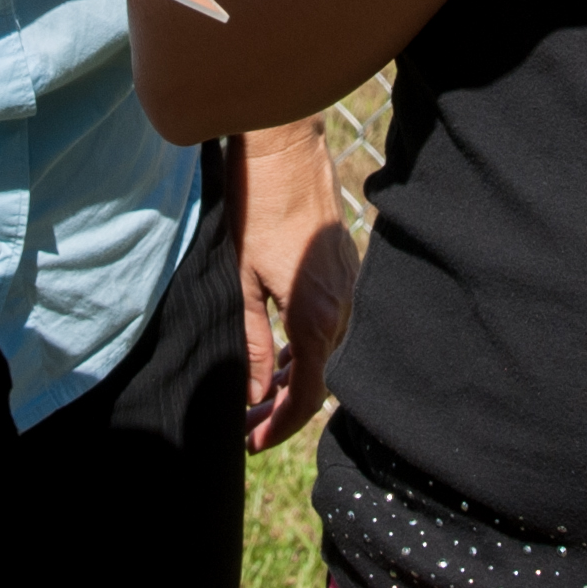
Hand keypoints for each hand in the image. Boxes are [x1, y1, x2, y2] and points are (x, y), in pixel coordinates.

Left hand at [236, 123, 359, 450]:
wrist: (283, 146)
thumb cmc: (256, 207)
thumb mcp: (239, 280)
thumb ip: (247, 343)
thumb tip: (253, 395)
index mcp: (316, 314)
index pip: (307, 394)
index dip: (280, 425)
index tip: (251, 440)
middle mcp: (342, 304)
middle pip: (319, 377)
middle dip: (283, 407)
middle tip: (246, 424)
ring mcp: (347, 283)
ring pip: (325, 350)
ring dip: (293, 377)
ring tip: (257, 396)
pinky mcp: (341, 267)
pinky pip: (329, 323)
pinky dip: (304, 347)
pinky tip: (278, 351)